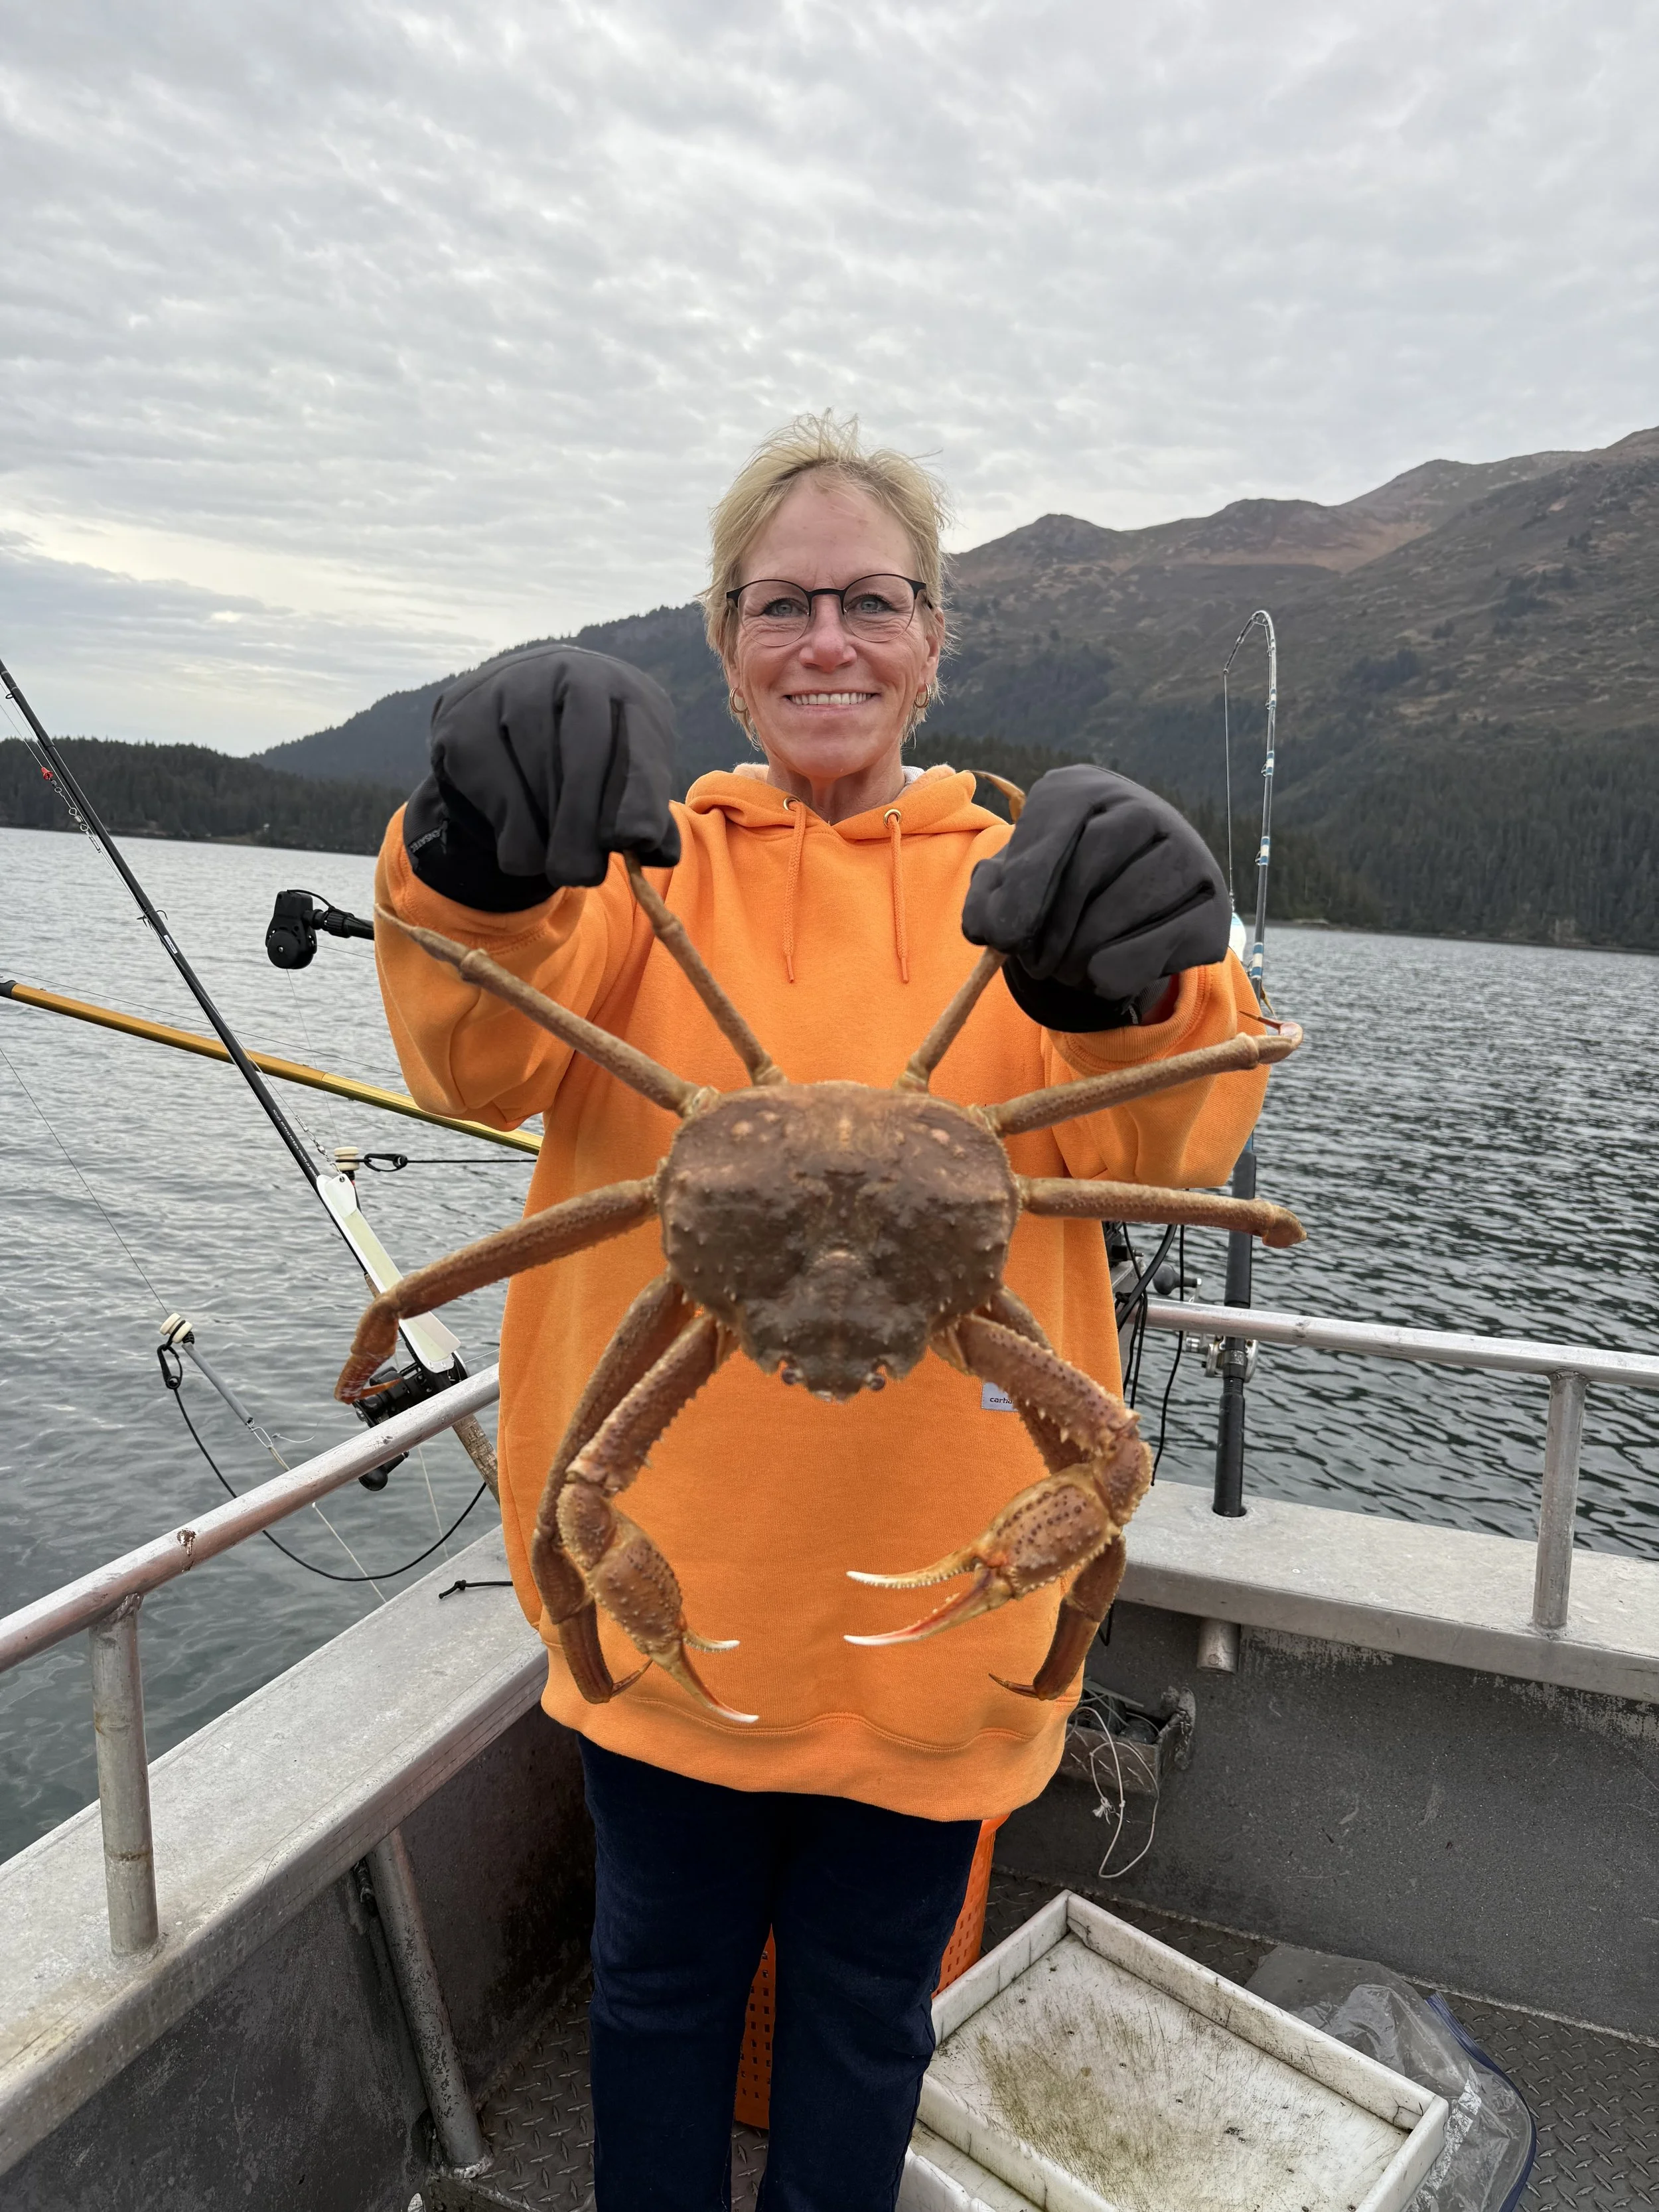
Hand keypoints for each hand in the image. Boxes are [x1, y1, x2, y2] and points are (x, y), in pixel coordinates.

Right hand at [403, 644, 680, 910]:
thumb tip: (659, 852)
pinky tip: (523, 843)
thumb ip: (646, 813)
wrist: (507, 711)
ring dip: (548, 836)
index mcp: (624, 690)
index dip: (640, 794)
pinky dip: (513, 833)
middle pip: (583, 756)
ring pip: (534, 776)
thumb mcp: (623, 775)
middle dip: (584, 827)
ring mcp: (510, 689)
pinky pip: (493, 789)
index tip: (635, 842)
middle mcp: (569, 673)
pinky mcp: (464, 718)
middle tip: (585, 877)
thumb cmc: (584, 755)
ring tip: (557, 863)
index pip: (641, 743)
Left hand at [962, 767, 1228, 1029]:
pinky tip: (1100, 973)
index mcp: (1084, 791)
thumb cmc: (1060, 885)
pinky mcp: (1212, 905)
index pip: (1057, 824)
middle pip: (1089, 868)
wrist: (1130, 899)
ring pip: (1123, 909)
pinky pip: (1156, 947)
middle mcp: (1143, 809)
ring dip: (1080, 956)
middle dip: (1052, 930)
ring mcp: (1187, 853)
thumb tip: (993, 929)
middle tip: (1034, 965)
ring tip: (1065, 968)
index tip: (1004, 938)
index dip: (1025, 887)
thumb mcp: (1016, 885)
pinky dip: (1116, 973)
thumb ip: (990, 902)